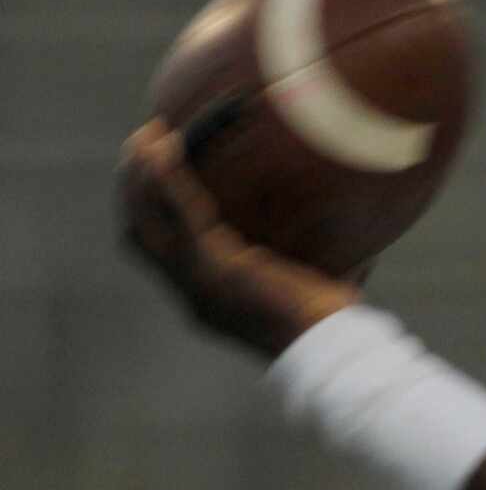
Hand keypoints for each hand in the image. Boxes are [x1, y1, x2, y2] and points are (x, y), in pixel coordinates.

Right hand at [117, 119, 358, 357]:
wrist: (334, 354)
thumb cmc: (335, 327)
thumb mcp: (309, 288)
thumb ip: (307, 258)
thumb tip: (346, 227)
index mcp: (210, 302)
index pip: (159, 254)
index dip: (150, 214)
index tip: (154, 175)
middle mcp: (195, 297)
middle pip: (139, 234)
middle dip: (134, 188)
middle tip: (143, 143)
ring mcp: (201, 286)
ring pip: (146, 223)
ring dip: (142, 177)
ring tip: (150, 135)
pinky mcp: (218, 272)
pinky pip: (182, 217)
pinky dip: (170, 182)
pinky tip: (168, 147)